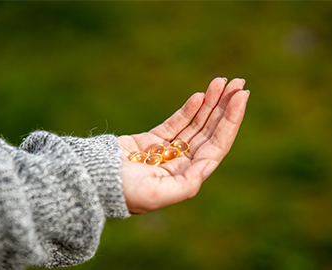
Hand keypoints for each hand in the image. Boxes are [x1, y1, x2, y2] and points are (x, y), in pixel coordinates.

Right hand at [118, 78, 248, 213]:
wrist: (90, 180)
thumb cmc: (122, 191)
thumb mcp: (155, 195)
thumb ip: (185, 184)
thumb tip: (209, 165)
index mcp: (186, 176)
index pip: (216, 146)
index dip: (231, 121)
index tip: (241, 97)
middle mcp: (181, 164)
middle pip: (210, 132)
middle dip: (225, 107)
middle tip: (238, 82)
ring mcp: (167, 151)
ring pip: (195, 124)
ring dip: (210, 103)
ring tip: (222, 81)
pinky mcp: (151, 140)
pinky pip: (175, 123)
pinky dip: (188, 109)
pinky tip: (200, 96)